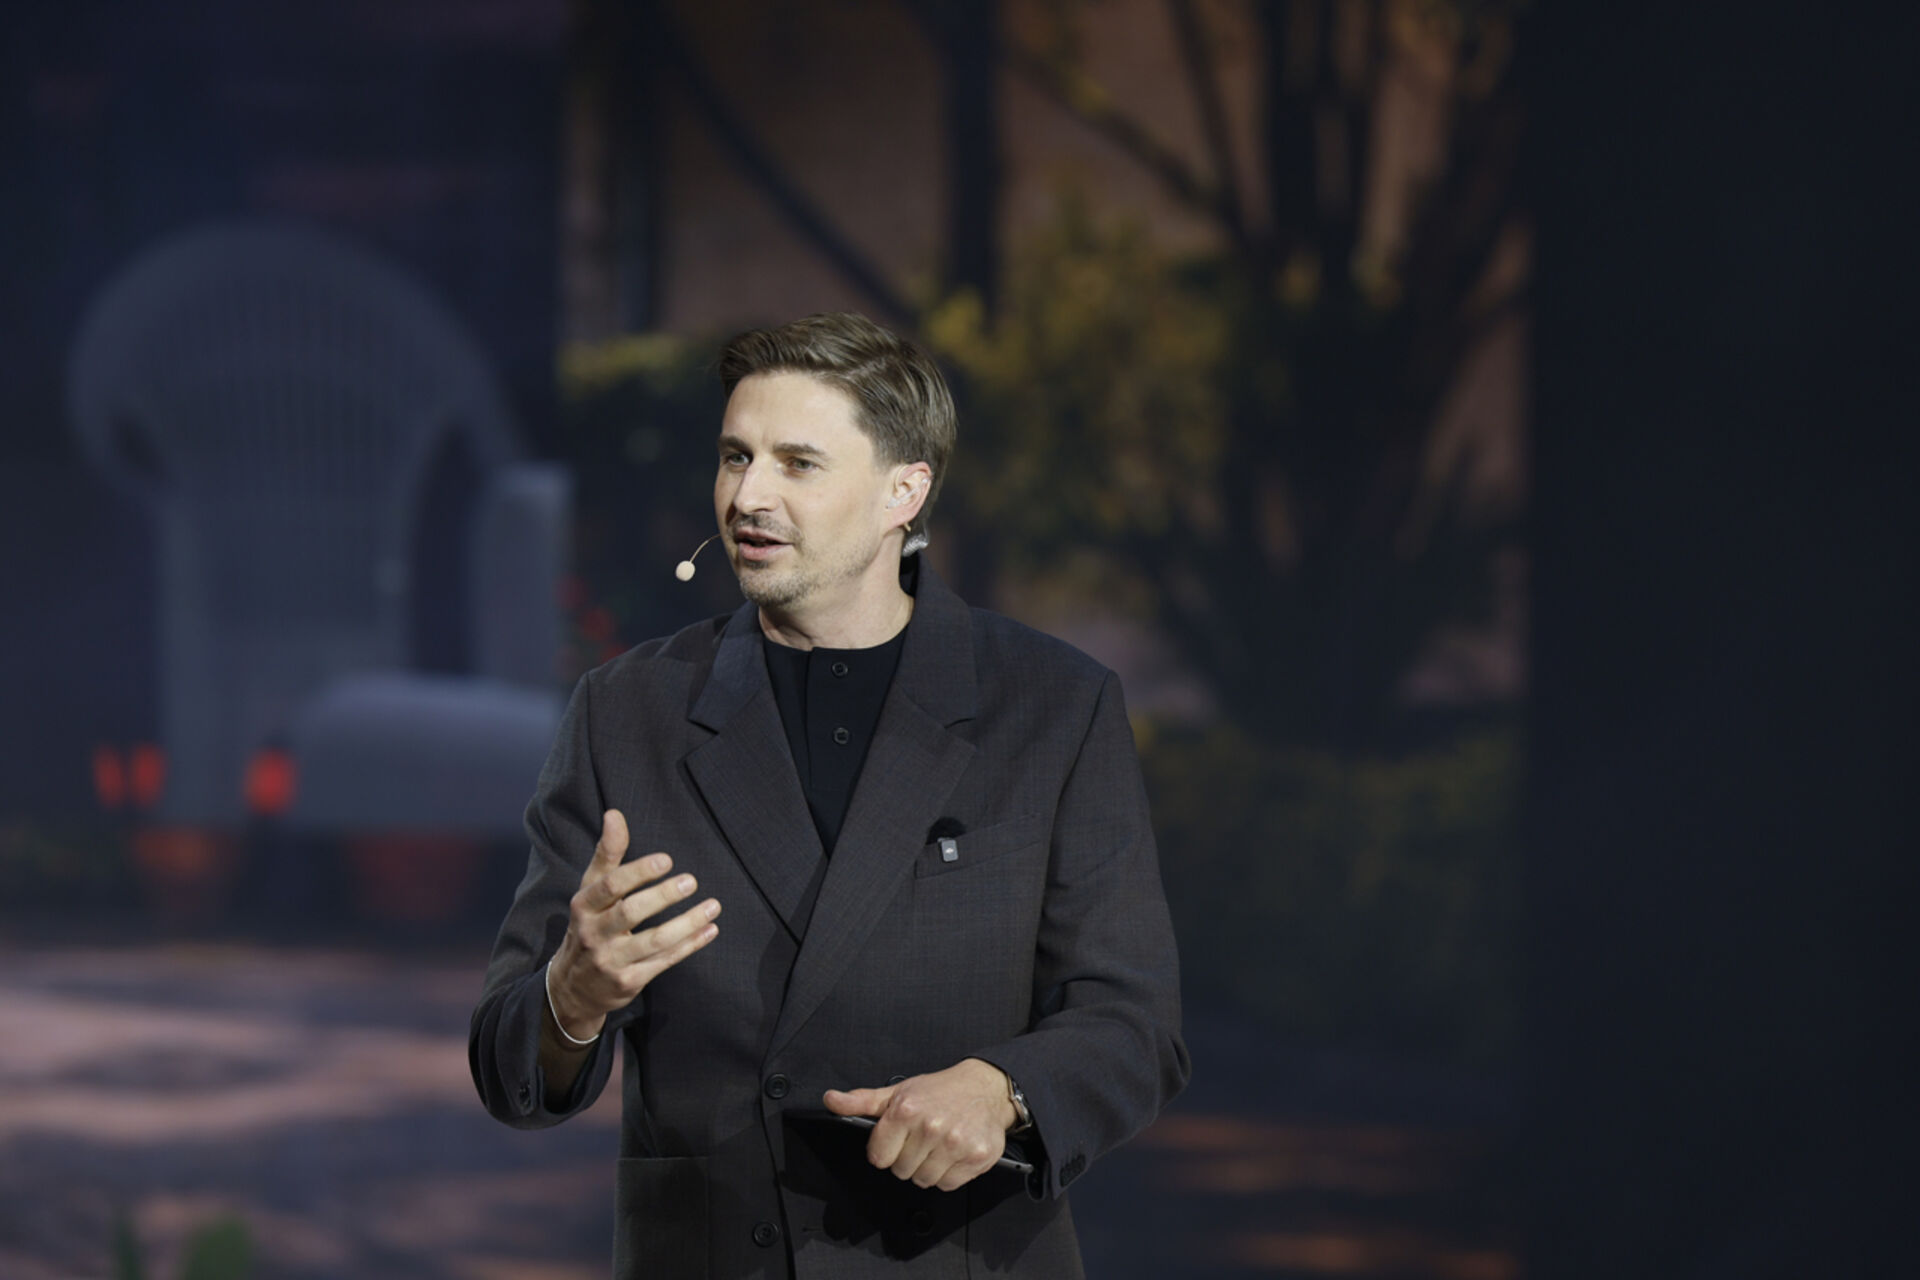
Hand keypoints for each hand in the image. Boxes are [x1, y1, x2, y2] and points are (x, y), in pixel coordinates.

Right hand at [546, 809, 720, 1041]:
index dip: (638, 872)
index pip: (609, 886)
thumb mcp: (590, 891)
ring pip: (654, 941)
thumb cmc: (589, 925)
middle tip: (692, 881)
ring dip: (687, 923)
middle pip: (631, 913)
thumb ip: (606, 854)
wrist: (572, 988)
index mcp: (584, 906)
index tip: (666, 860)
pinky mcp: (628, 982)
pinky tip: (710, 930)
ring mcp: (611, 961)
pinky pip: (664, 961)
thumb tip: (614, 814)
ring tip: (713, 906)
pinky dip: (690, 945)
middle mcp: (594, 934)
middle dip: (663, 896)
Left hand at [823, 1058, 1017, 1190]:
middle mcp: (931, 1127)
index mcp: (906, 1110)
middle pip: (901, 1171)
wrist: (985, 1088)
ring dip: (928, 1168)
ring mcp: (955, 1144)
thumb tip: (830, 1100)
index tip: (898, 1139)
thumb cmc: (940, 1091)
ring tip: (938, 1145)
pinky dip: (949, 1173)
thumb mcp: (898, 1092)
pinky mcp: (976, 1157)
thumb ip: (861, 1101)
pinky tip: (953, 1153)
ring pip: (923, 1180)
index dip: (885, 1149)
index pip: (878, 1157)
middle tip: (922, 1138)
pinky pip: (947, 1184)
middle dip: (908, 1157)